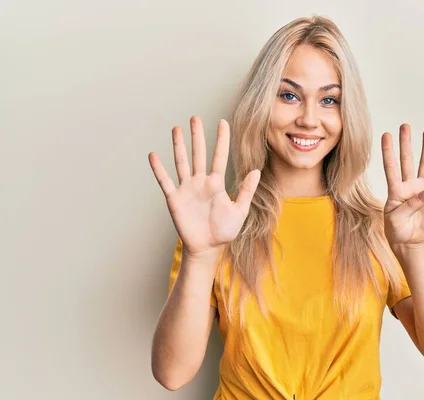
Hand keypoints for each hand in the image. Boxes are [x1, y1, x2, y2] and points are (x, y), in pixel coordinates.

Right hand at [148, 116, 260, 256]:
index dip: (222, 140)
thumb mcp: (240, 211)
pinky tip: (154, 155)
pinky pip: (165, 181)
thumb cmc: (224, 231)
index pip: (219, 156)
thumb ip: (246, 191)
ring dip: (179, 146)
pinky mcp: (174, 199)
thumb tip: (256, 171)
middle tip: (195, 117)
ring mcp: (187, 189)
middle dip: (197, 136)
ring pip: (182, 162)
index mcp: (217, 183)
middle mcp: (201, 182)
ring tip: (177, 129)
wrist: (207, 248)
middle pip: (199, 154)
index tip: (223, 122)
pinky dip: (159, 169)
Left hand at [381, 124, 423, 248]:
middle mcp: (408, 186)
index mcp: (395, 190)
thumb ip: (409, 205)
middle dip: (405, 143)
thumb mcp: (396, 219)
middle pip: (407, 160)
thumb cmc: (396, 229)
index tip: (386, 135)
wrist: (408, 241)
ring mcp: (421, 190)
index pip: (391, 167)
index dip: (388, 151)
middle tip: (405, 126)